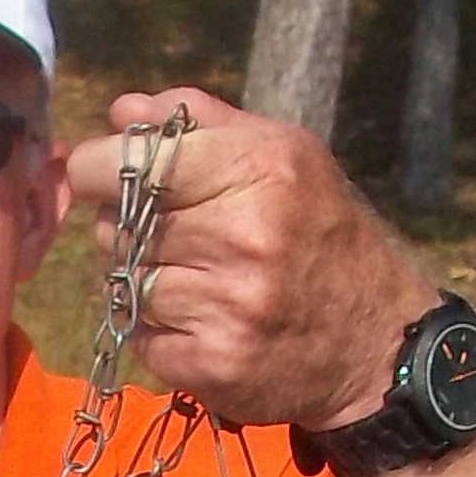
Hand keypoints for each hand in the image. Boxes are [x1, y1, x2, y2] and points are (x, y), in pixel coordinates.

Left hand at [61, 91, 430, 434]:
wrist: (376, 342)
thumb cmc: (321, 235)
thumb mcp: (284, 157)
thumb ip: (201, 125)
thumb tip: (123, 112)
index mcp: (261, 169)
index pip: (131, 163)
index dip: (99, 168)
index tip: (102, 174)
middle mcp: (244, 235)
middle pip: (118, 227)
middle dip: (129, 228)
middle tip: (177, 235)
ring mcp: (228, 305)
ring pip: (127, 282)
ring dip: (146, 280)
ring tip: (198, 278)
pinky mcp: (211, 364)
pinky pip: (142, 336)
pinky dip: (160, 331)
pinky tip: (204, 321)